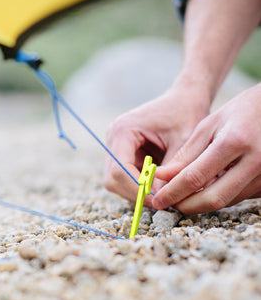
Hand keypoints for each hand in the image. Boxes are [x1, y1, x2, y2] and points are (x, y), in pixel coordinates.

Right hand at [104, 84, 209, 206]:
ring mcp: (115, 147)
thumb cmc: (187, 113)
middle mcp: (113, 139)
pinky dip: (140, 186)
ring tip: (163, 194)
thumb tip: (162, 199)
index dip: (136, 189)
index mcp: (123, 130)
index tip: (160, 200)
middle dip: (135, 194)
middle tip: (162, 202)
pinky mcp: (123, 154)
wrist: (185, 98)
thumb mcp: (185, 141)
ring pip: (116, 182)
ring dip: (137, 192)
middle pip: (112, 179)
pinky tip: (160, 186)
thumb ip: (172, 170)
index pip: (119, 169)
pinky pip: (125, 179)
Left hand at [153, 83, 260, 213]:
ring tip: (183, 195)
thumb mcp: (210, 125)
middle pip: (214, 198)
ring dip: (201, 202)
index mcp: (235, 142)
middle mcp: (256, 161)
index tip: (157, 200)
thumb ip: (186, 154)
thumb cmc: (242, 111)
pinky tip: (207, 188)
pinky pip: (239, 197)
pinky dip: (219, 195)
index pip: (195, 177)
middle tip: (168, 204)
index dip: (172, 192)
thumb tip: (162, 177)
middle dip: (186, 206)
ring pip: (227, 201)